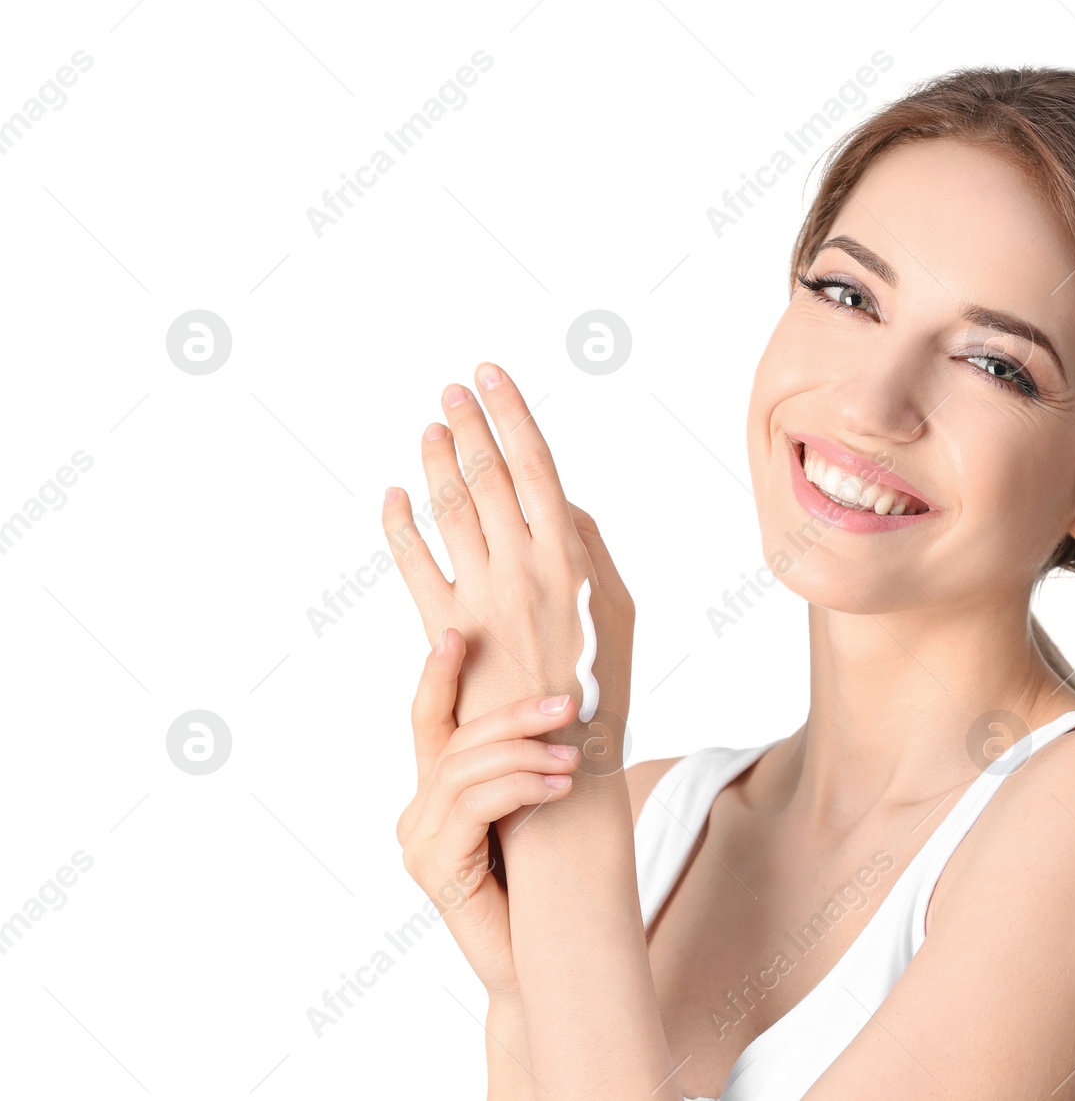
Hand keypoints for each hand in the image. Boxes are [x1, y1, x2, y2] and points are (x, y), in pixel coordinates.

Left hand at [380, 362, 635, 756]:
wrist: (561, 762)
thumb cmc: (602, 681)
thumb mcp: (619, 608)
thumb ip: (591, 546)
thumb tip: (561, 499)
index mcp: (570, 555)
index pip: (534, 464)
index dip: (510, 413)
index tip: (491, 374)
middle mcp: (522, 567)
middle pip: (488, 477)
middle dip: (470, 424)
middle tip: (453, 388)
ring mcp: (480, 597)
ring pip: (450, 511)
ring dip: (437, 463)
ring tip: (431, 429)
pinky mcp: (447, 630)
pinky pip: (415, 567)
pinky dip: (401, 528)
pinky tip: (394, 498)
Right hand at [394, 625, 581, 1001]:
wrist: (543, 964)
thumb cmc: (546, 885)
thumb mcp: (537, 809)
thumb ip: (527, 764)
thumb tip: (565, 704)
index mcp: (435, 794)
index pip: (429, 721)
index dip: (438, 675)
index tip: (458, 632)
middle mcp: (417, 814)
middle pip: (455, 738)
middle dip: (511, 713)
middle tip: (565, 702)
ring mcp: (419, 843)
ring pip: (464, 769)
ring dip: (524, 753)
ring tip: (573, 757)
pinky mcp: (435, 868)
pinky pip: (473, 807)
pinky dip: (518, 787)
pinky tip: (558, 785)